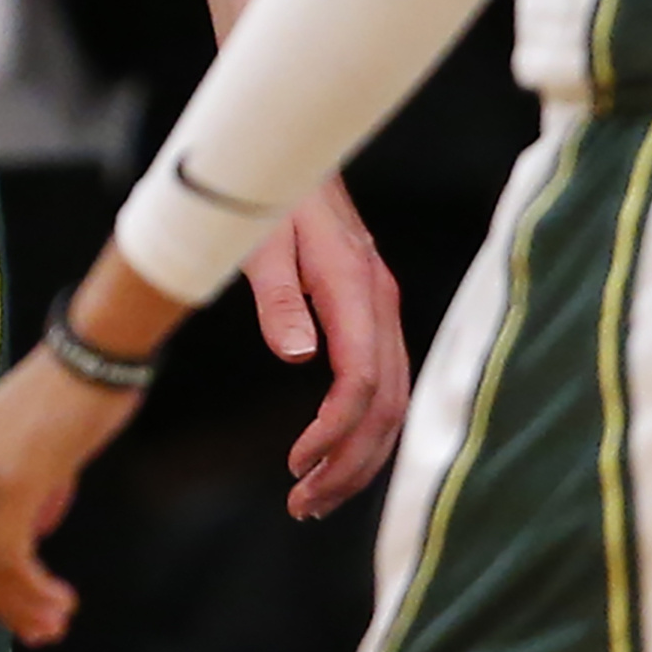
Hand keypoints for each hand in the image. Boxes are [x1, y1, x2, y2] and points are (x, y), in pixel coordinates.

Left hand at [0, 350, 145, 642]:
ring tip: (54, 625)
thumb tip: (35, 534)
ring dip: (21, 603)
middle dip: (3, 602)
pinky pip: (12, 555)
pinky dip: (33, 588)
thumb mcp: (46, 453)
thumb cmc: (80, 395)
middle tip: (41, 632)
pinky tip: (59, 600)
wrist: (94, 355)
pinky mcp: (13, 484)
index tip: (24, 609)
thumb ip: (35, 494)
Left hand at [248, 175, 408, 515]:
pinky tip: (334, 454)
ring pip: (393, 402)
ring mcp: (381, 307)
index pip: (363, 382)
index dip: (334, 433)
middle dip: (350, 465)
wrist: (288, 147)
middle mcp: (380, 301)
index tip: (295, 465)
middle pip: (387, 407)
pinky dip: (364, 428)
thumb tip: (298, 358)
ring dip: (359, 457)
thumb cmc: (266, 190)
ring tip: (314, 497)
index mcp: (355, 286)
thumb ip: (278, 297)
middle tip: (302, 505)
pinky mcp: (371, 310)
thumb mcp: (258, 238)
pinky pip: (384, 383)